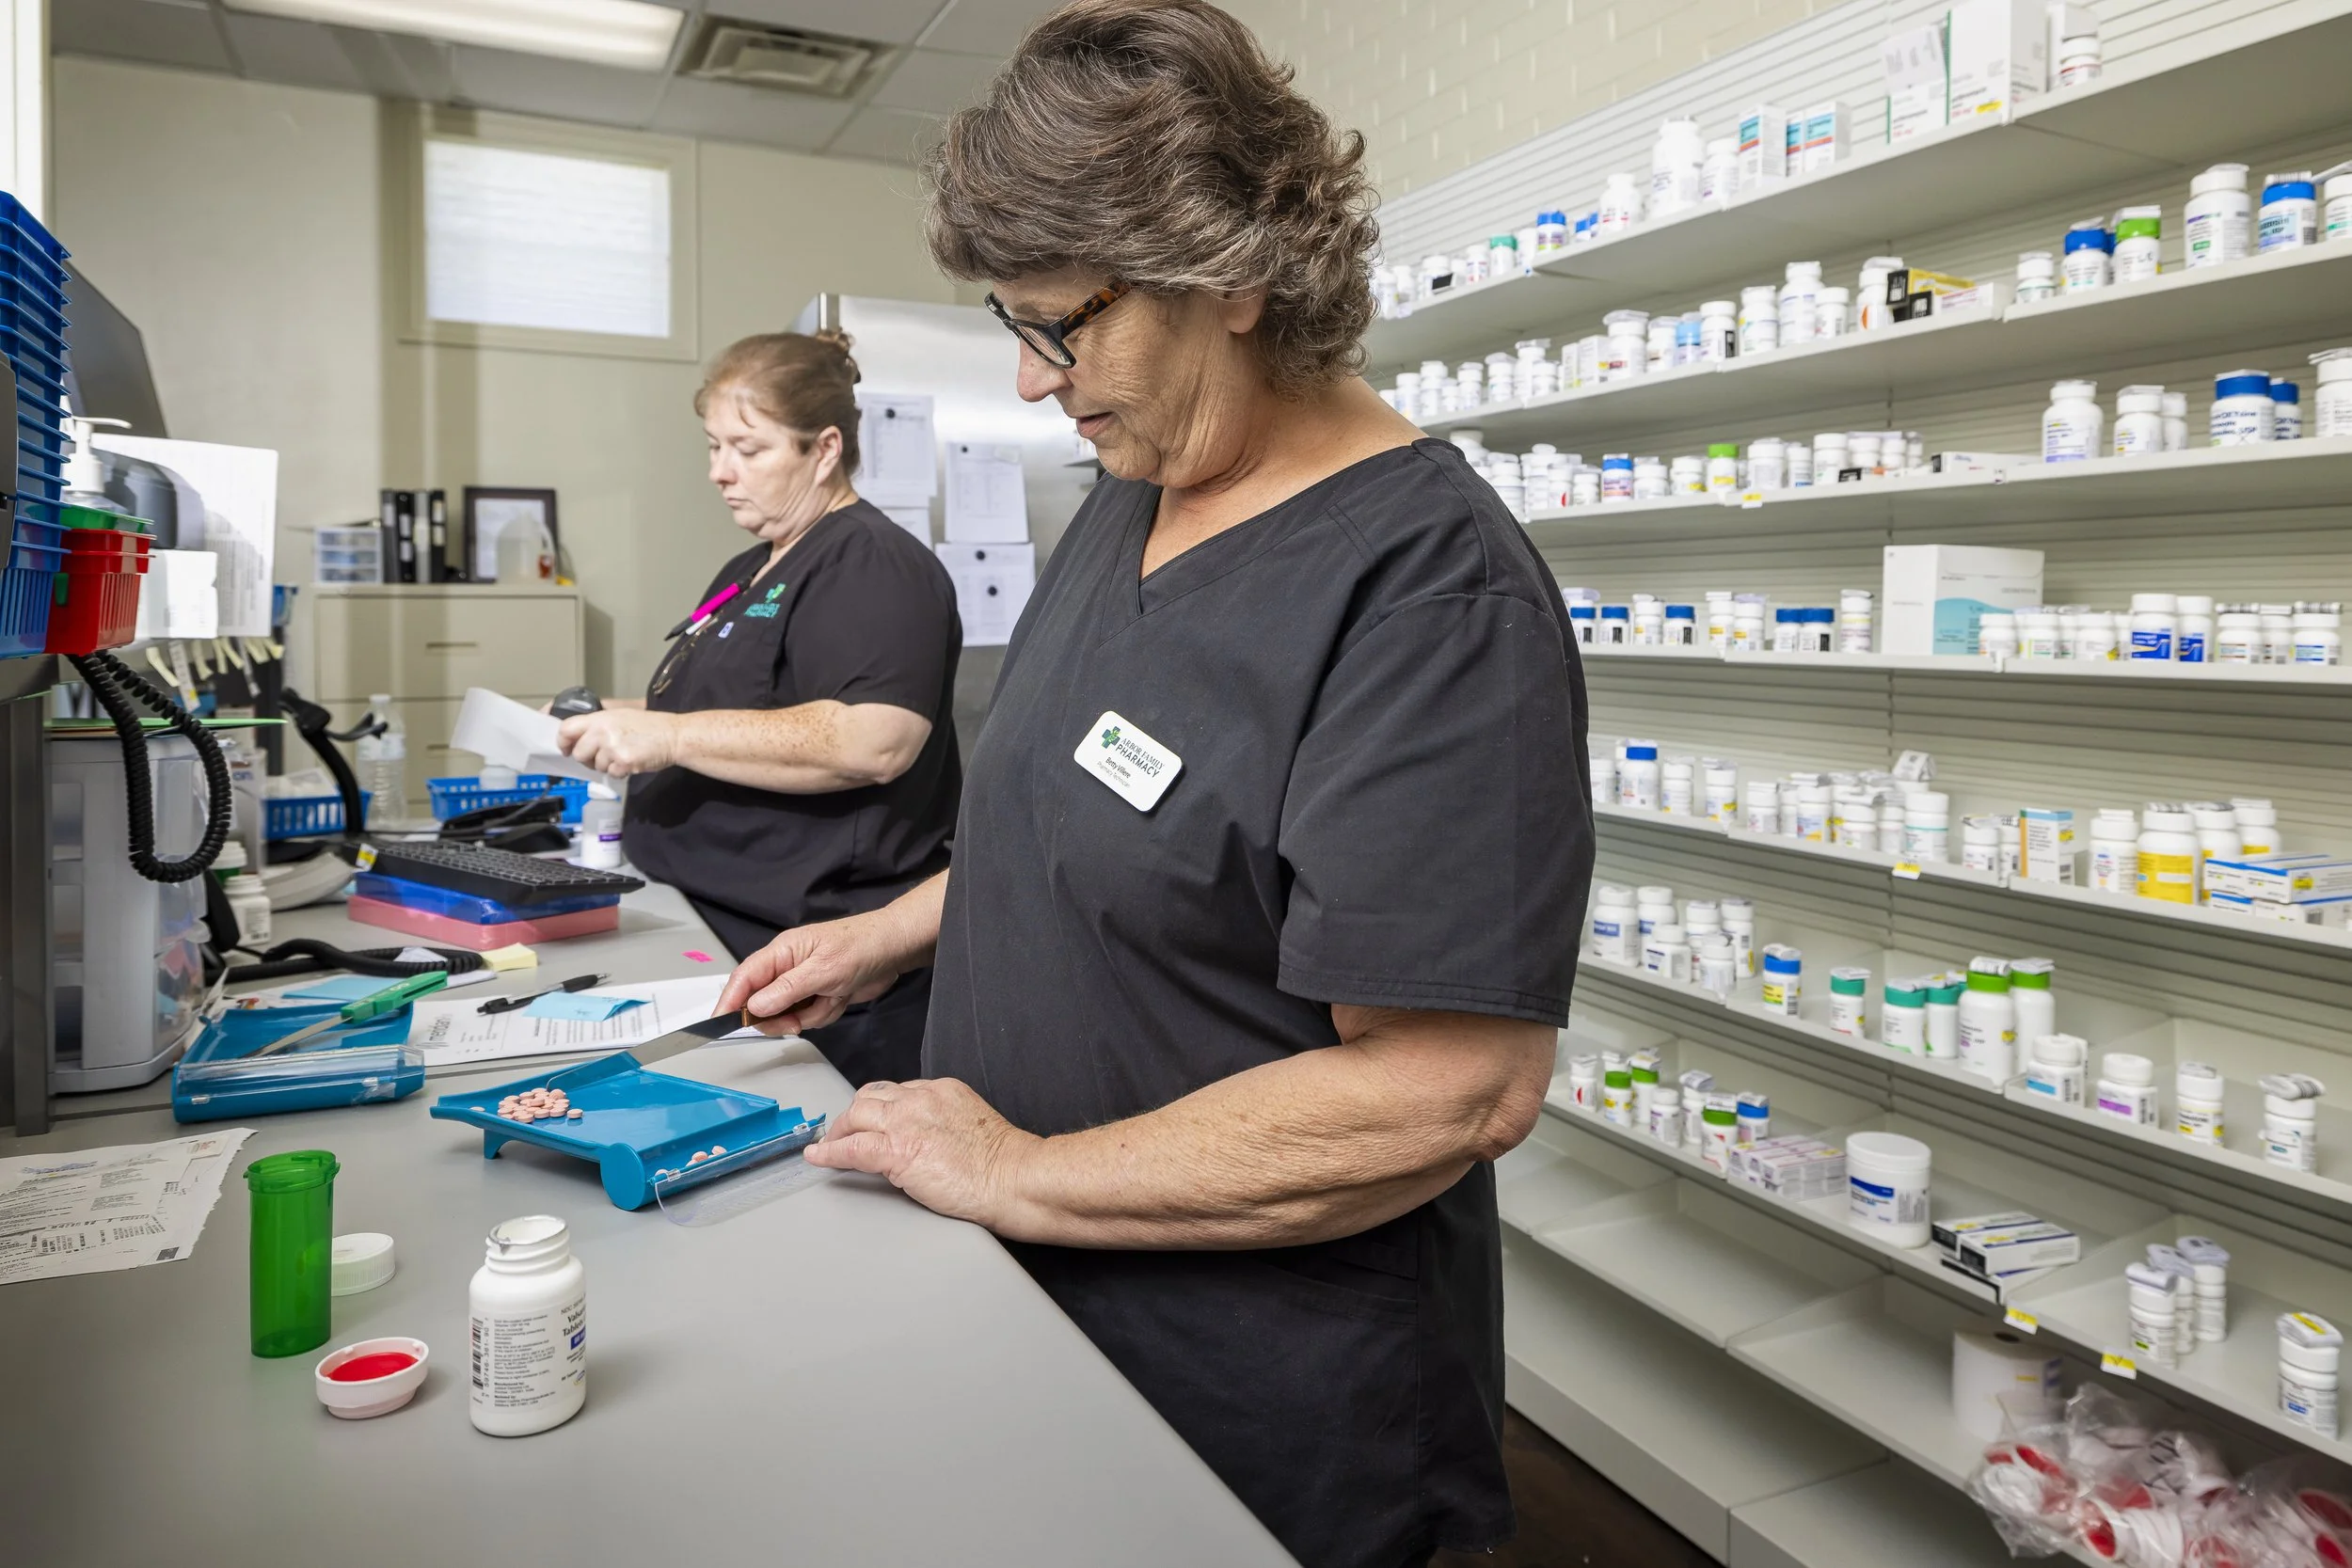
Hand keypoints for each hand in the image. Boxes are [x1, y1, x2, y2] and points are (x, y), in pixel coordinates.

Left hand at [557, 708, 677, 775]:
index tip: (566, 749)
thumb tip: (577, 738)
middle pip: (579, 753)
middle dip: (588, 759)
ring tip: (622, 755)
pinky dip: (619, 772)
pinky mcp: (623, 762)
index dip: (563, 742)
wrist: (673, 736)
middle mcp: (603, 731)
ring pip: (596, 766)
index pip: (566, 729)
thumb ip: (597, 725)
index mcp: (600, 718)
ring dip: (607, 765)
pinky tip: (630, 762)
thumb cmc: (650, 726)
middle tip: (602, 756)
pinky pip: (611, 774)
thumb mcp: (620, 716)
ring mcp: (612, 747)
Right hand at [717, 911, 907, 1033]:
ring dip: (811, 1014)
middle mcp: (787, 967)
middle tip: (797, 1020)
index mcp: (781, 952)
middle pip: (762, 1003)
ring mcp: (803, 983)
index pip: (744, 978)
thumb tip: (754, 1007)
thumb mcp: (823, 971)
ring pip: (789, 1015)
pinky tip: (840, 998)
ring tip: (832, 997)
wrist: (895, 948)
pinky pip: (810, 1017)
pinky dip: (825, 1013)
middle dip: (781, 1016)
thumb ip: (786, 991)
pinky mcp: (819, 995)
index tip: (720, 1023)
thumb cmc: (861, 946)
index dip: (730, 1001)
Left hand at [803, 1077, 1039, 1229]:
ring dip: (838, 1130)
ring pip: (857, 1114)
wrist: (1014, 1178)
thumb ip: (944, 1125)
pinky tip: (818, 1157)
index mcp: (943, 1091)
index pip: (897, 1091)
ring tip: (829, 1144)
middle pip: (871, 1096)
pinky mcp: (897, 1150)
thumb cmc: (1004, 1164)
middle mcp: (922, 1098)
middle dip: (853, 1115)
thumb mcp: (971, 1127)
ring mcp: (907, 1121)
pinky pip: (851, 1147)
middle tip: (843, 1133)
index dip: (879, 1108)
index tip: (873, 1121)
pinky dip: (830, 1152)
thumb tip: (923, 1143)